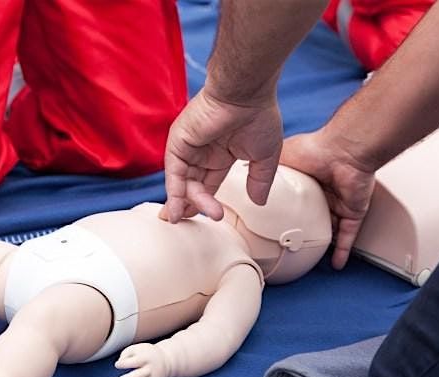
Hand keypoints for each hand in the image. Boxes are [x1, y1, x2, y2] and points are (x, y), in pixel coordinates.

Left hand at [115, 343, 169, 376]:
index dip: (123, 364)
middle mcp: (150, 369)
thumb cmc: (146, 354)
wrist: (166, 360)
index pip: (133, 362)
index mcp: (145, 358)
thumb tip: (119, 363)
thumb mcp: (137, 348)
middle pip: (138, 376)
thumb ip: (126, 353)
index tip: (118, 365)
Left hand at [161, 87, 282, 222]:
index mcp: (220, 154)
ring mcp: (188, 146)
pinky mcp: (178, 141)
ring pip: (183, 182)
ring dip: (185, 202)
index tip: (209, 219)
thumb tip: (258, 202)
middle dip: (193, 206)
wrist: (247, 92)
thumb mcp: (265, 156)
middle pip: (193, 186)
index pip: (208, 184)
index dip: (206, 202)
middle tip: (200, 221)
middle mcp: (202, 151)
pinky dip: (174, 192)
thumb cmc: (259, 116)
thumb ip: (259, 180)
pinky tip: (177, 208)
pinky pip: (173, 172)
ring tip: (185, 218)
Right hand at [280, 129, 375, 269]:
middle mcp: (324, 192)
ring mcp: (339, 203)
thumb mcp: (282, 156)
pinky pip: (348, 235)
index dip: (285, 211)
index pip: (295, 200)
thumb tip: (245, 169)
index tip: (273, 224)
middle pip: (313, 216)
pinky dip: (343, 251)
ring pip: (330, 228)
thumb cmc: (315, 148)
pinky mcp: (353, 212)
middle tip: (289, 243)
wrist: (343, 152)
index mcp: (307, 179)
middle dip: (305, 229)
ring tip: (309, 257)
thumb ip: (266, 166)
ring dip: (323, 242)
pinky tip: (336, 264)